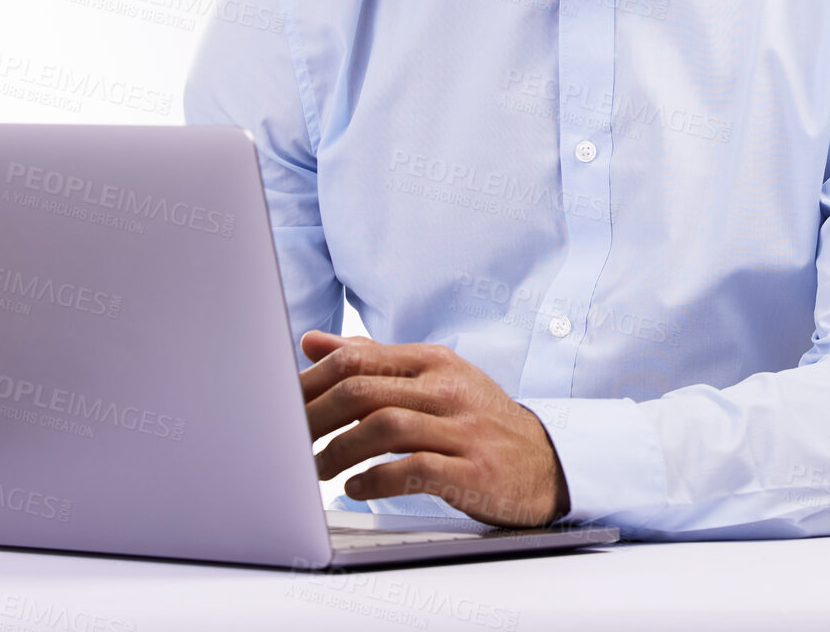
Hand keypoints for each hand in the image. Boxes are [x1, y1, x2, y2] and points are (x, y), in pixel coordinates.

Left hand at [299, 330, 569, 527]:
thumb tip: (311, 342)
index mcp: (433, 360)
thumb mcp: (432, 379)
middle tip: (287, 441)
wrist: (547, 462)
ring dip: (338, 451)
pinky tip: (355, 488)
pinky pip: (413, 470)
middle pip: (362, 390)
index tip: (282, 403)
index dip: (311, 380)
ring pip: (383, 428)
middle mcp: (446, 388)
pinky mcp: (472, 470)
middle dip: (315, 416)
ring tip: (316, 468)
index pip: (358, 358)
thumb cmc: (477, 419)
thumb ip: (372, 360)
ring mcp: (461, 429)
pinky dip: (375, 480)